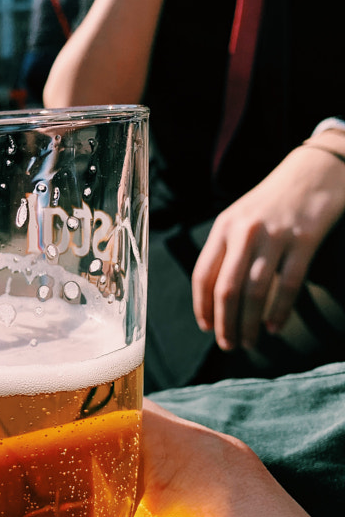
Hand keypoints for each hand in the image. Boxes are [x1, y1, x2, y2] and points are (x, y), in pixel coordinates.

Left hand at [192, 146, 344, 350]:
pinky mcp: (304, 241)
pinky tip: (274, 327)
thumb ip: (227, 250)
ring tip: (249, 342)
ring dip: (249, 323)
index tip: (206, 328)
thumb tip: (216, 297)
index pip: (203, 275)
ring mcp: (274, 236)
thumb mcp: (241, 218)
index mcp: (223, 227)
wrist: (315, 171)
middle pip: (226, 289)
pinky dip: (279, 311)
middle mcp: (244, 232)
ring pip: (255, 292)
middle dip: (224, 323)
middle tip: (228, 345)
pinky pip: (288, 285)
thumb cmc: (274, 201)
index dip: (202, 307)